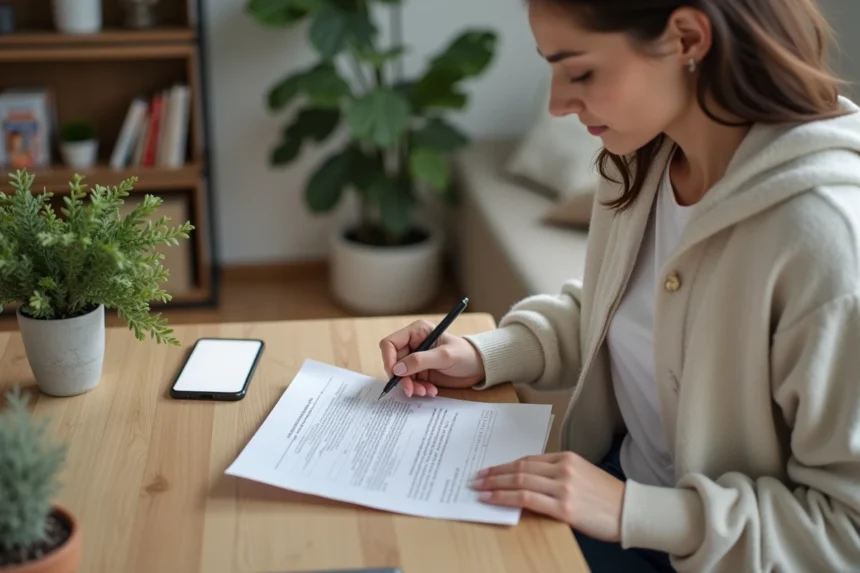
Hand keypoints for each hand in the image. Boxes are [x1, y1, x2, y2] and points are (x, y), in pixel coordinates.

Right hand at [379, 319, 485, 396]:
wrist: (479, 367)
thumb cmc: (465, 355)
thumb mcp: (444, 356)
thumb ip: (420, 361)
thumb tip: (398, 369)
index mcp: (417, 332)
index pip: (390, 343)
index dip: (389, 359)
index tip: (395, 374)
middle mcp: (413, 344)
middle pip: (394, 362)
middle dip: (402, 378)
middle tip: (411, 390)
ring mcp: (416, 359)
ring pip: (401, 375)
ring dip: (411, 386)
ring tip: (425, 391)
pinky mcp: (421, 372)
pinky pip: (411, 383)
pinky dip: (418, 389)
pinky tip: (431, 390)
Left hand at [471, 451, 625, 542]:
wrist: (630, 512)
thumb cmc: (606, 498)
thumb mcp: (582, 475)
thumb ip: (556, 474)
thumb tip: (526, 481)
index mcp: (566, 458)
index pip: (528, 459)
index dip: (505, 465)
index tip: (489, 469)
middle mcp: (563, 469)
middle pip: (520, 467)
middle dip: (494, 472)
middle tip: (476, 477)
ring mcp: (563, 487)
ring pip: (519, 481)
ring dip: (495, 484)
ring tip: (479, 488)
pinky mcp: (564, 507)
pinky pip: (526, 498)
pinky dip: (505, 497)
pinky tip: (493, 499)